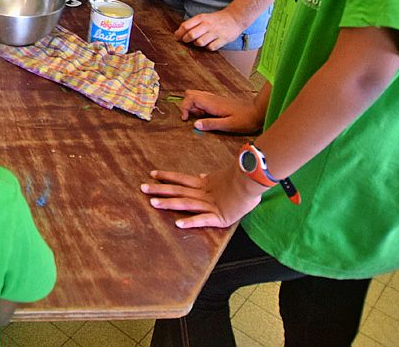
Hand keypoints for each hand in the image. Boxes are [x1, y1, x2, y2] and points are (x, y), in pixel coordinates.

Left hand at [141, 165, 264, 228]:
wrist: (256, 181)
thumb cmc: (245, 179)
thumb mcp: (225, 178)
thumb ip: (212, 179)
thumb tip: (203, 176)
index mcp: (206, 183)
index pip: (182, 179)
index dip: (167, 176)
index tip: (152, 174)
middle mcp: (205, 192)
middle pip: (178, 190)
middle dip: (160, 189)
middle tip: (142, 188)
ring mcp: (211, 204)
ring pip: (186, 203)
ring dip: (168, 203)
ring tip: (152, 203)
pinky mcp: (221, 217)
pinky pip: (203, 220)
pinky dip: (191, 221)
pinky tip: (178, 224)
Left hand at [176, 9, 246, 50]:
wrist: (235, 18)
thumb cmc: (216, 19)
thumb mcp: (203, 17)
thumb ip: (192, 24)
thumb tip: (178, 33)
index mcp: (201, 18)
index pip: (186, 26)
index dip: (179, 33)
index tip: (177, 37)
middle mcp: (208, 25)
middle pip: (191, 35)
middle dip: (186, 40)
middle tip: (185, 41)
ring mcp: (216, 32)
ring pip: (200, 42)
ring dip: (197, 44)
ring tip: (198, 42)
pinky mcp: (223, 39)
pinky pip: (211, 47)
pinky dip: (208, 47)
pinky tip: (209, 44)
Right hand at [178, 90, 264, 133]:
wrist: (258, 112)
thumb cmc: (245, 120)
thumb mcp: (228, 125)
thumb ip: (211, 124)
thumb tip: (195, 124)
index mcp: (212, 103)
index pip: (190, 98)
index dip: (184, 107)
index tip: (186, 119)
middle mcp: (212, 98)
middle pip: (191, 94)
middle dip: (186, 105)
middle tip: (192, 118)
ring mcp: (215, 98)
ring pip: (196, 96)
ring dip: (193, 106)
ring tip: (200, 118)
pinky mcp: (218, 101)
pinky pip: (203, 99)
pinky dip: (199, 106)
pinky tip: (207, 116)